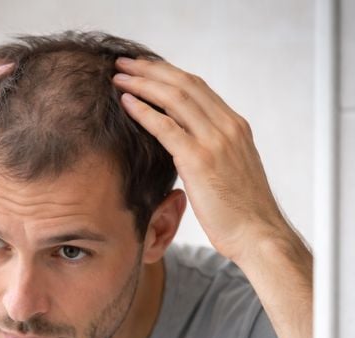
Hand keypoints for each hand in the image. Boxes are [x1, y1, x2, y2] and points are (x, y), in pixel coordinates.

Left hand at [112, 57, 288, 262]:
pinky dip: (144, 111)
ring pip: (174, 98)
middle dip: (151, 70)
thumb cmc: (241, 212)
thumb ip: (211, 152)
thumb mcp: (229, 171)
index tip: (144, 69)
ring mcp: (215, 141)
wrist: (258, 234)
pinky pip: (166, 127)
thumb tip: (184, 148)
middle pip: (184, 84)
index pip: (198, 87)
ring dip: (143, 84)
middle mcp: (228, 127)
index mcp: (236, 126)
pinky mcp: (200, 160)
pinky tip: (126, 102)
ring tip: (119, 77)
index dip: (168, 74)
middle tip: (124, 63)